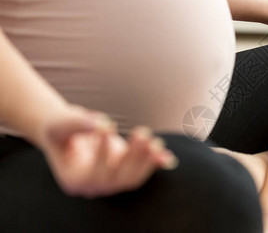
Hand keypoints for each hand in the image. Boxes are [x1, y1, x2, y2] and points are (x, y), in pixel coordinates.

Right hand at [34, 104, 177, 198]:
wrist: (68, 131)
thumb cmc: (59, 128)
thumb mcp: (59, 124)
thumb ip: (75, 123)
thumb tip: (96, 122)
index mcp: (74, 180)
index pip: (92, 174)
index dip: (102, 152)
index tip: (107, 125)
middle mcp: (94, 186)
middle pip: (116, 178)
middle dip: (131, 157)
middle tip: (142, 133)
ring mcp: (111, 181)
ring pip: (132, 178)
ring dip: (146, 161)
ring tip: (155, 141)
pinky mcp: (126, 171)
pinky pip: (143, 172)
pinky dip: (155, 164)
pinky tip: (167, 156)